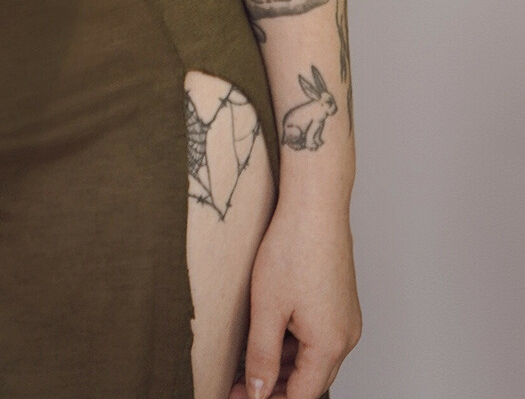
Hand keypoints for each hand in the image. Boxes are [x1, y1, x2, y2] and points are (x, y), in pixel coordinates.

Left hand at [230, 197, 361, 398]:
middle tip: (239, 383)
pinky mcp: (340, 301)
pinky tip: (267, 333)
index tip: (237, 395)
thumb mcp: (266, 308)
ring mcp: (345, 318)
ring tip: (247, 359)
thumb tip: (257, 392)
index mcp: (330, 345)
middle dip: (274, 386)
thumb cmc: (293, 247)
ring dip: (282, 364)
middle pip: (309, 380)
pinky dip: (293, 342)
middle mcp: (345, 336)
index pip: (300, 395)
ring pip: (312, 358)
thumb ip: (261, 356)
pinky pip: (317, 335)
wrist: (315, 203)